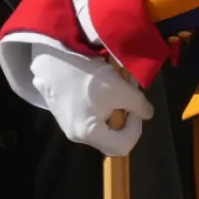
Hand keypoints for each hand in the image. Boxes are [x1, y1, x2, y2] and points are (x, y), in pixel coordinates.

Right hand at [30, 46, 152, 156]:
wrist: (52, 52)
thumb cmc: (87, 75)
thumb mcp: (121, 89)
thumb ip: (139, 105)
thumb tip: (146, 113)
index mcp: (88, 134)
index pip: (123, 146)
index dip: (136, 128)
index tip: (136, 107)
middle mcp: (73, 133)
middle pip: (107, 137)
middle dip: (121, 120)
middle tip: (124, 100)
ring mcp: (62, 120)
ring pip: (95, 124)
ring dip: (108, 110)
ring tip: (109, 89)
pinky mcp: (56, 106)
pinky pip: (82, 113)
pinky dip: (94, 103)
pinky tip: (92, 84)